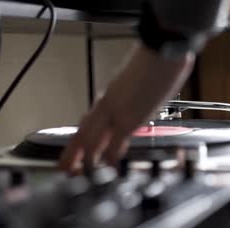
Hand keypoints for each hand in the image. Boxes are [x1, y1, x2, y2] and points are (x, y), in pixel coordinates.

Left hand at [59, 43, 194, 172]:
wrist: (162, 52)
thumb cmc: (156, 61)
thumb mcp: (138, 82)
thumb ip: (133, 97)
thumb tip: (139, 103)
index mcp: (109, 95)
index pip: (88, 122)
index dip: (80, 140)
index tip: (76, 151)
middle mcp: (107, 104)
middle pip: (83, 133)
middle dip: (73, 154)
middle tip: (67, 169)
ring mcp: (116, 112)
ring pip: (91, 141)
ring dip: (87, 159)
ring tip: (81, 174)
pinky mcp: (128, 120)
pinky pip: (113, 145)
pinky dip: (109, 159)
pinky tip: (108, 167)